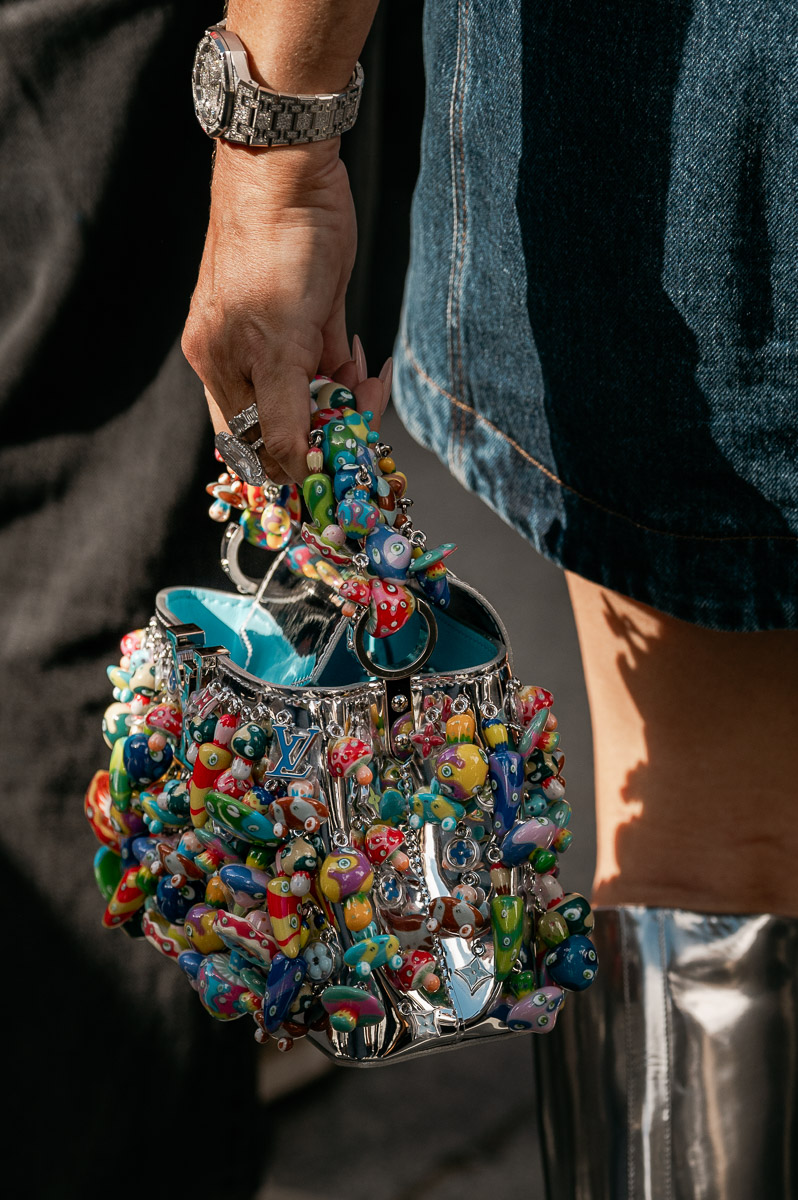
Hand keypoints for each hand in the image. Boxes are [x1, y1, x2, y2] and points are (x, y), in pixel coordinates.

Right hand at [182, 139, 389, 483]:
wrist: (289, 170)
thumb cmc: (280, 246)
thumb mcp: (286, 342)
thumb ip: (288, 410)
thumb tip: (300, 462)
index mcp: (221, 369)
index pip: (256, 445)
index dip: (296, 465)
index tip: (334, 473)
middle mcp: (240, 360)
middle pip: (287, 425)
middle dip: (330, 433)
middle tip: (363, 420)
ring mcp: (269, 341)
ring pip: (312, 400)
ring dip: (345, 403)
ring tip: (367, 380)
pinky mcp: (301, 320)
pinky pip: (325, 369)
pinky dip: (347, 377)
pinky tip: (364, 364)